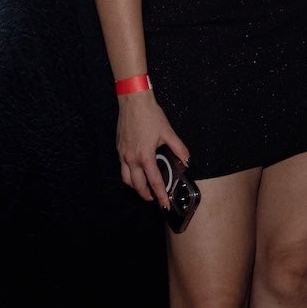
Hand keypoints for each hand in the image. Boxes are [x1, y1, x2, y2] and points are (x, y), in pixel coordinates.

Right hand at [115, 90, 188, 208]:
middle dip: (146, 195)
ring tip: (144, 189)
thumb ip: (179, 148)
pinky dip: (129, 175)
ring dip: (135, 187)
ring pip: (126, 180)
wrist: (133, 102)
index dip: (160, 195)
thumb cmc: (150, 116)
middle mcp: (131, 159)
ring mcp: (123, 154)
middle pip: (137, 186)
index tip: (164, 205)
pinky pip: (122, 168)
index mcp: (145, 156)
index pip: (154, 182)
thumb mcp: (168, 132)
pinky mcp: (119, 149)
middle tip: (155, 199)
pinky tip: (136, 172)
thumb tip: (187, 160)